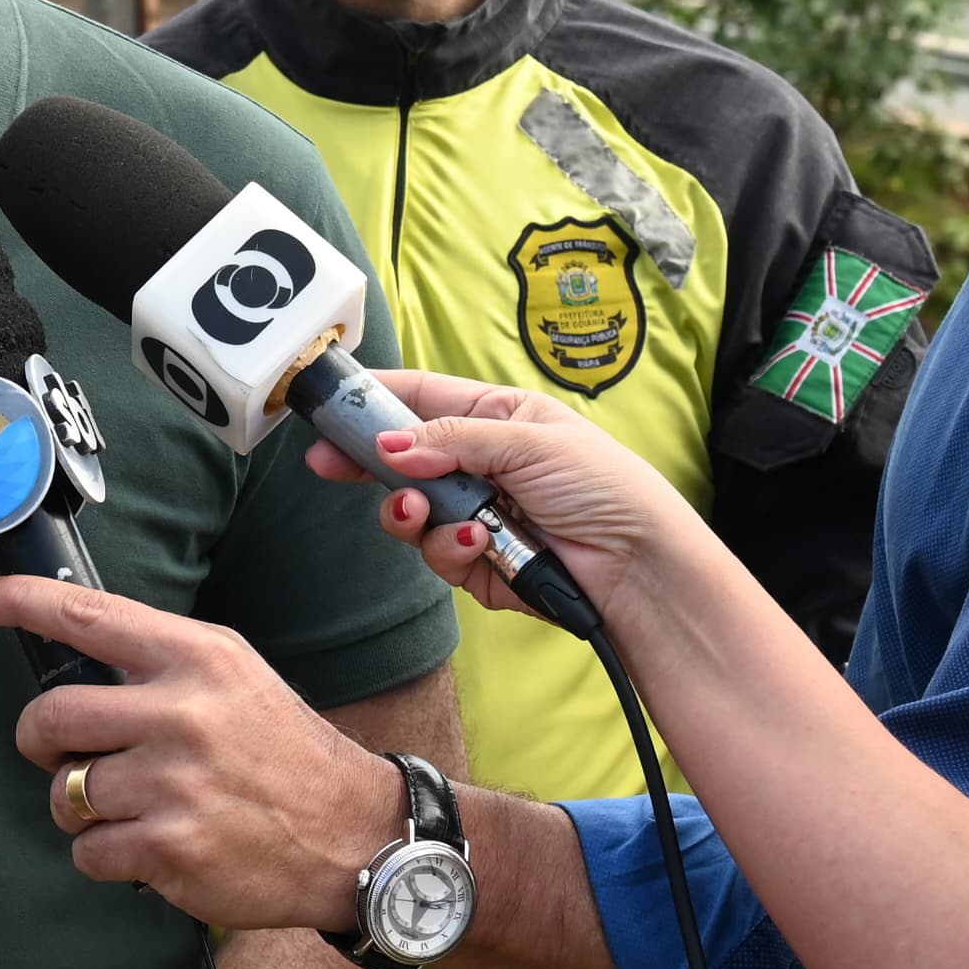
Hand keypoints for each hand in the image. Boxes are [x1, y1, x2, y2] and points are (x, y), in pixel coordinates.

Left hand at [0, 573, 404, 934]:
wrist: (354, 834)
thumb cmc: (282, 753)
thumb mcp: (235, 678)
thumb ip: (161, 662)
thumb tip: (73, 655)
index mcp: (197, 659)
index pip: (88, 616)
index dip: (21, 604)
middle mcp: (182, 713)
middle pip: (50, 715)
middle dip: (40, 740)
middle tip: (63, 752)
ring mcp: (173, 783)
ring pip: (65, 792)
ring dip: (84, 807)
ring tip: (136, 807)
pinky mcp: (169, 848)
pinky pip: (88, 851)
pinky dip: (108, 855)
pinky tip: (153, 847)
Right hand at [300, 371, 699, 622]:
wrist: (640, 568)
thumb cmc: (606, 487)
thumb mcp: (529, 441)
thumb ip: (451, 440)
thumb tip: (388, 445)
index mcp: (497, 418)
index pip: (421, 399)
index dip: (373, 403)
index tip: (329, 409)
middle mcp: (482, 464)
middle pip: (402, 459)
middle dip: (369, 464)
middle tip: (330, 467)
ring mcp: (478, 515)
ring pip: (411, 512)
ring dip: (413, 513)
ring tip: (427, 513)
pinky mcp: (480, 564)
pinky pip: (439, 555)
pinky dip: (453, 550)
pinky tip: (483, 545)